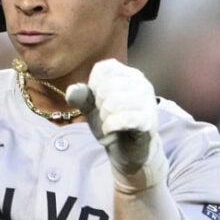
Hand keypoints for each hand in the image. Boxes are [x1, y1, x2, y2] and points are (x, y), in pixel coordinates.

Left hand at [66, 59, 166, 188]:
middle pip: (105, 88)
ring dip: (105, 117)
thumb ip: (82, 96)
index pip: (102, 68)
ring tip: (111, 121)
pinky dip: (110, 127)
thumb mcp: (92, 107)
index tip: (100, 100)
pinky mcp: (148, 120)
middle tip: (107, 114)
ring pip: (113, 103)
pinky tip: (113, 130)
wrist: (129, 151)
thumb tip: (72, 90)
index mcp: (128, 73)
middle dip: (99, 105)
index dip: (93, 87)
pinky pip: (122, 119)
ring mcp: (147, 100)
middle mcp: (141, 82)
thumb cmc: (112, 122)